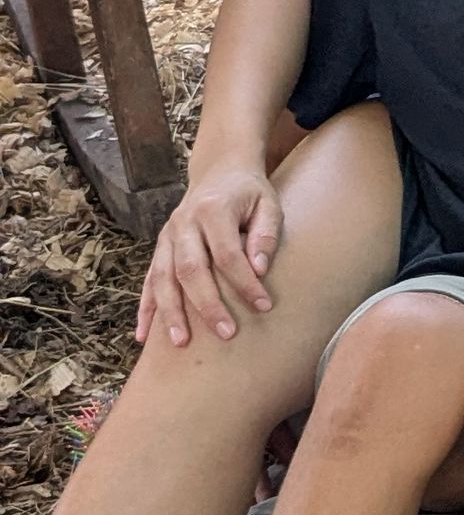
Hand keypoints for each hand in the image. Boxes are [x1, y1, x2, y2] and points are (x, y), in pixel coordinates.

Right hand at [137, 164, 280, 347]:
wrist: (220, 171)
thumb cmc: (250, 193)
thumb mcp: (268, 205)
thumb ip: (266, 234)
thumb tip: (260, 268)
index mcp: (212, 210)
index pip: (227, 253)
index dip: (245, 282)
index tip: (264, 306)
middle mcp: (184, 223)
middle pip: (191, 269)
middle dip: (207, 304)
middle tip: (227, 334)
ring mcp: (167, 236)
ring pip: (163, 277)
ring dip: (170, 311)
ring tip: (181, 342)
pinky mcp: (160, 247)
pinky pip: (149, 280)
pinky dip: (145, 308)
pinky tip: (143, 336)